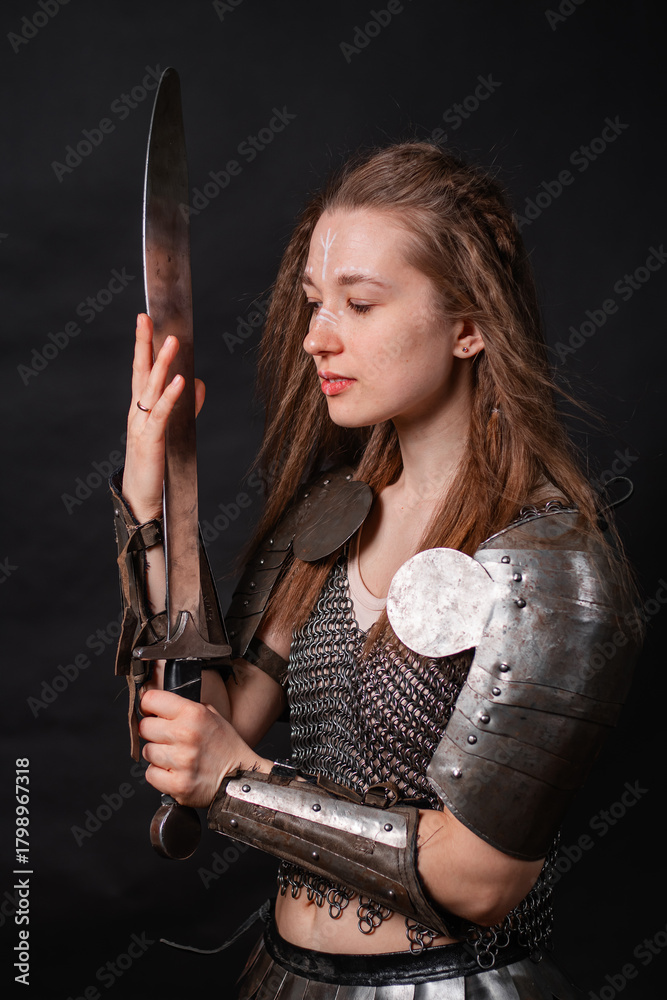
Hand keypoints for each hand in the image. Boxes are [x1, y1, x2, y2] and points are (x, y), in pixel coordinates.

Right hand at [122, 313, 204, 522]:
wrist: (142, 498)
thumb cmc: (155, 465)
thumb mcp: (171, 430)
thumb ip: (184, 406)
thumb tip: (196, 382)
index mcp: (140, 408)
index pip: (141, 371)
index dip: (144, 346)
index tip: (146, 322)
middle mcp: (137, 412)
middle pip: (140, 372)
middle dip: (144, 344)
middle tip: (146, 318)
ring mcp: (142, 425)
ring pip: (151, 388)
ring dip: (162, 364)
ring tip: (171, 341)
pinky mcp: (151, 440)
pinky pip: (162, 414)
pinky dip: (172, 396)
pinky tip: (181, 381)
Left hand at [138, 689, 269, 807]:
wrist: (241, 776)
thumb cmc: (225, 746)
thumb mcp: (212, 715)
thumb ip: (186, 707)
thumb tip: (158, 703)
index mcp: (193, 713)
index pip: (151, 700)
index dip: (147, 705)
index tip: (150, 711)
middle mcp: (185, 734)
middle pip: (144, 727)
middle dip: (152, 732)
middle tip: (166, 738)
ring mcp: (181, 761)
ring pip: (147, 751)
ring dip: (157, 754)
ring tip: (174, 756)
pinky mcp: (177, 784)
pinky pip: (150, 774)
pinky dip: (159, 774)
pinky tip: (173, 771)